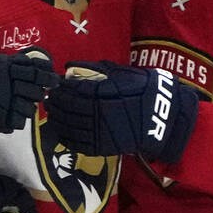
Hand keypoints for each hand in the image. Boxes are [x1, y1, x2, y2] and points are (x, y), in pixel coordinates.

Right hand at [0, 47, 58, 157]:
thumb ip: (13, 62)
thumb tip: (38, 63)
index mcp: (4, 66)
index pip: (35, 70)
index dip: (47, 75)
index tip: (53, 78)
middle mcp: (5, 82)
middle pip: (36, 90)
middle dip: (39, 93)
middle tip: (37, 93)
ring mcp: (3, 102)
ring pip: (30, 108)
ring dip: (27, 108)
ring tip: (19, 105)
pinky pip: (19, 121)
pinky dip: (16, 119)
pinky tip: (9, 115)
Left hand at [44, 62, 199, 161]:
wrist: (163, 117)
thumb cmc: (143, 91)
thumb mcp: (121, 74)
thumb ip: (95, 70)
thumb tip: (70, 66)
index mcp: (101, 93)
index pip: (72, 90)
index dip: (60, 88)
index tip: (55, 84)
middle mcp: (97, 113)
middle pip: (67, 108)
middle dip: (55, 103)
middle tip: (49, 98)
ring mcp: (100, 131)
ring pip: (69, 126)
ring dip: (56, 119)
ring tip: (51, 113)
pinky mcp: (103, 147)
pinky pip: (78, 144)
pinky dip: (65, 137)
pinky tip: (60, 131)